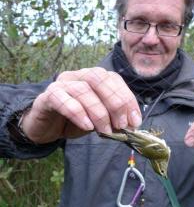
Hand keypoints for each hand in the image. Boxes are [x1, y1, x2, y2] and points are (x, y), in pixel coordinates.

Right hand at [20, 67, 141, 143]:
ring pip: (83, 89)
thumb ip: (113, 118)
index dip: (127, 99)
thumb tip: (132, 124)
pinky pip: (62, 100)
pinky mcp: (48, 96)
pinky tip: (87, 126)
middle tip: (121, 125)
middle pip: (99, 78)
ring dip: (98, 112)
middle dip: (115, 102)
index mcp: (93, 78)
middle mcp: (78, 75)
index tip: (135, 121)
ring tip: (105, 130)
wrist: (46, 127)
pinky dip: (78, 113)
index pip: (114, 79)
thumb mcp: (99, 119)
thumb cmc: (75, 121)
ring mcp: (62, 84)